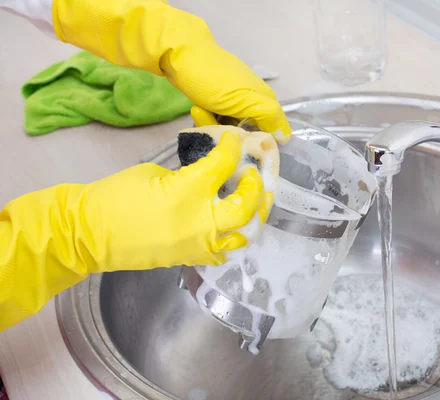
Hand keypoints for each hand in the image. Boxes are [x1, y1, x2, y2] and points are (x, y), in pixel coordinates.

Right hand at [0, 130, 271, 329]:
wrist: (89, 233)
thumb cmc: (115, 196)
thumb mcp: (155, 172)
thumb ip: (187, 174)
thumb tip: (205, 174)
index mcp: (188, 191)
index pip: (224, 164)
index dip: (232, 147)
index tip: (233, 140)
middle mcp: (199, 221)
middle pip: (245, 207)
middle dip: (255, 188)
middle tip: (253, 175)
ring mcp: (196, 245)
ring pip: (241, 236)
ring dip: (252, 217)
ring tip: (254, 202)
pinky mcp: (189, 259)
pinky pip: (221, 252)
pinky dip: (231, 238)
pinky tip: (231, 227)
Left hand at [52, 0, 291, 142]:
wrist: (180, 53)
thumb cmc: (214, 79)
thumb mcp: (246, 100)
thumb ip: (269, 116)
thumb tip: (286, 137)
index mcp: (265, 98)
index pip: (273, 129)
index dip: (261, 141)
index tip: (246, 150)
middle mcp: (253, 98)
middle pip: (249, 129)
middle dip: (234, 136)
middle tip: (219, 136)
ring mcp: (234, 96)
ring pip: (230, 125)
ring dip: (217, 127)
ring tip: (203, 118)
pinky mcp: (216, 96)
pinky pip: (216, 116)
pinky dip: (207, 117)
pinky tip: (198, 112)